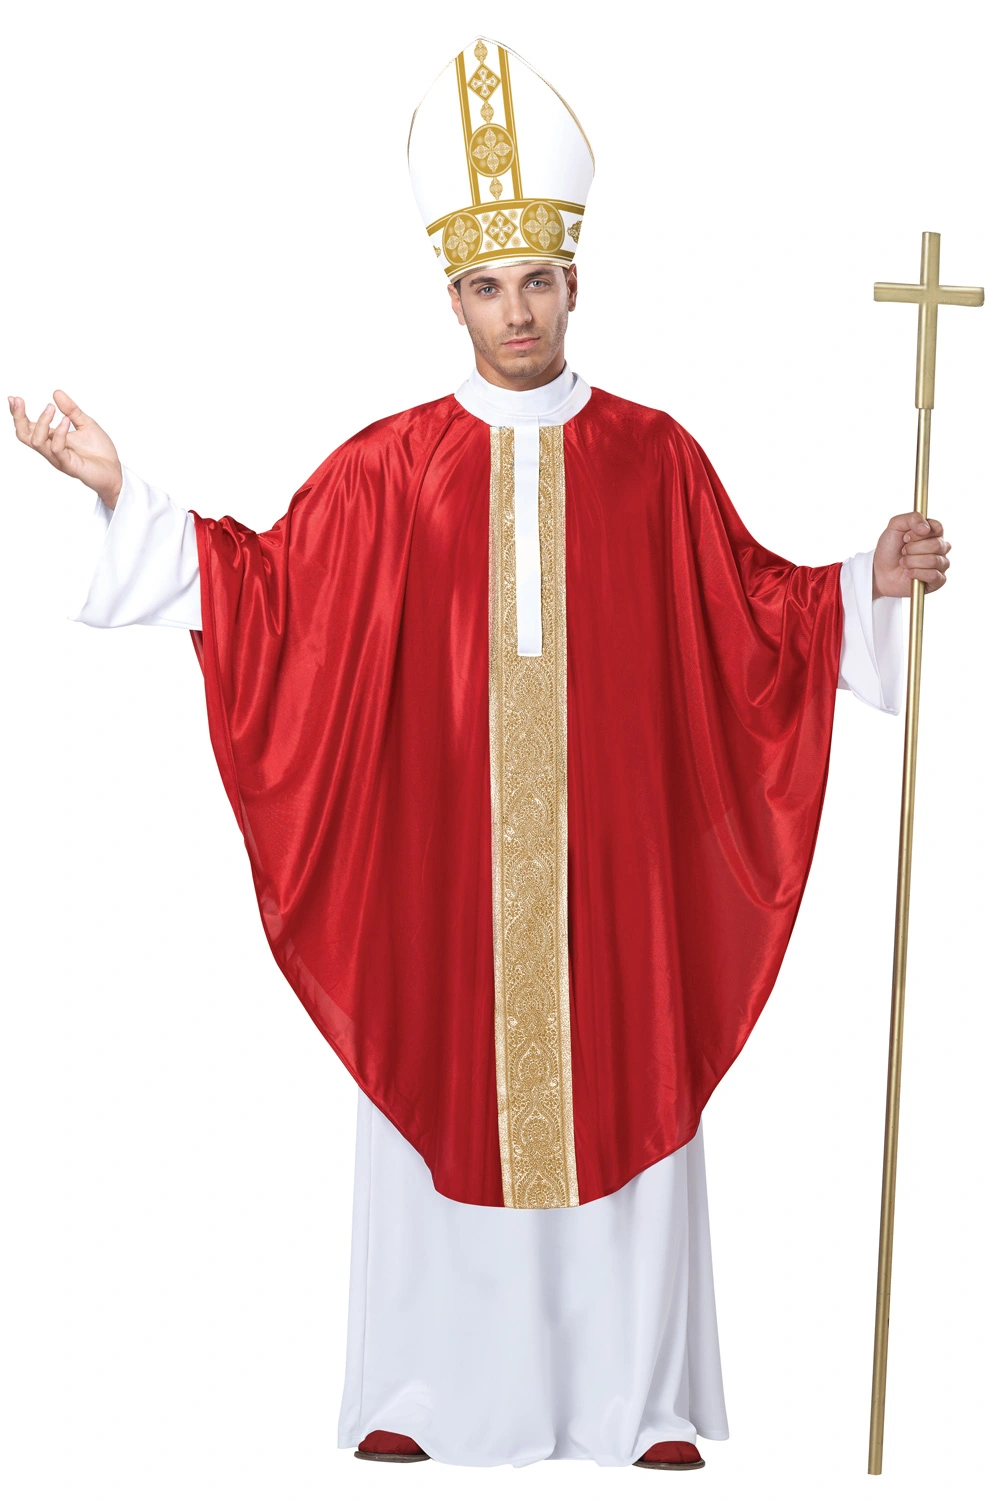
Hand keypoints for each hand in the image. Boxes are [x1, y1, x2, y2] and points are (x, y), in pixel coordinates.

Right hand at [8, 390, 122, 508]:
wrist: (115, 472)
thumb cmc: (100, 452)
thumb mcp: (86, 424)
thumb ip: (72, 410)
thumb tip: (56, 393)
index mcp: (52, 439)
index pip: (28, 427)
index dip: (18, 414)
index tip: (13, 398)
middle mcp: (51, 449)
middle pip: (24, 436)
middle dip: (18, 418)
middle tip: (19, 400)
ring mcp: (59, 458)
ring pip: (37, 442)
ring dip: (41, 422)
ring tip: (51, 408)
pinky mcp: (69, 466)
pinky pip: (57, 449)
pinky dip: (60, 433)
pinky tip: (66, 421)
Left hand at [872, 511, 950, 598]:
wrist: (879, 571)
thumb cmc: (889, 549)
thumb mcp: (895, 527)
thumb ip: (911, 518)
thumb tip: (926, 528)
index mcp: (932, 533)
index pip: (938, 528)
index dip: (919, 534)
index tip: (906, 537)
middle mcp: (940, 547)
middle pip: (936, 545)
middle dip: (914, 549)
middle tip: (903, 551)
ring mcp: (940, 564)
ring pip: (934, 560)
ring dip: (913, 562)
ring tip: (903, 563)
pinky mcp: (937, 580)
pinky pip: (934, 576)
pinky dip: (917, 573)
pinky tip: (908, 573)